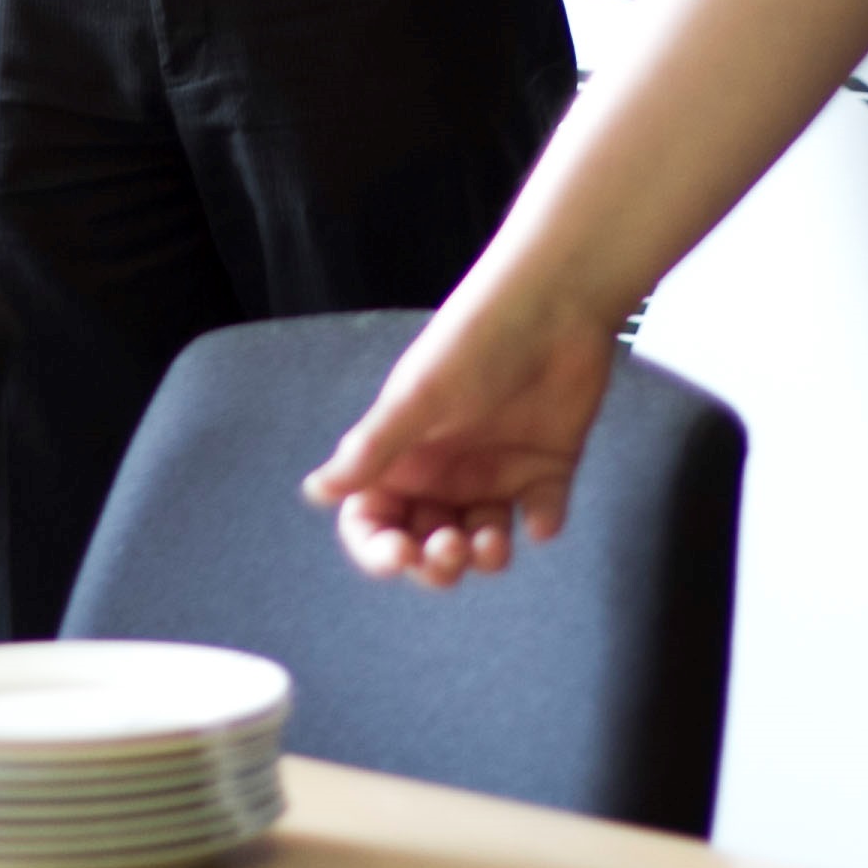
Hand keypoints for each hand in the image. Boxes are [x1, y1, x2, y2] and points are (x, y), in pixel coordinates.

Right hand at [299, 289, 619, 587]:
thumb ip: (371, 449)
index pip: (374, 520)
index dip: (378, 549)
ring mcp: (496, 471)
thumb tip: (314, 492)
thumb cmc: (475, 342)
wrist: (554, 304)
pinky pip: (541, 516)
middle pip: (426, 544)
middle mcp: (445, 470)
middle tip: (450, 550)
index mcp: (403, 455)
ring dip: (482, 556)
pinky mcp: (545, 467)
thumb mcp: (418, 398)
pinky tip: (539, 516)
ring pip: (480, 541)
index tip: (397, 554)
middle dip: (433, 562)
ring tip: (491, 541)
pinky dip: (541, 525)